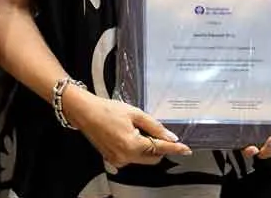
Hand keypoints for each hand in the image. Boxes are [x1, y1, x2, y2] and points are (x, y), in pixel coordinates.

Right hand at [63, 85, 191, 167]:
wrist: (85, 112)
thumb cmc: (108, 109)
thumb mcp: (135, 113)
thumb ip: (155, 126)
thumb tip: (170, 137)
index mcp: (132, 145)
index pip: (160, 149)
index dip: (175, 148)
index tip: (186, 149)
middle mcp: (126, 157)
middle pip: (153, 158)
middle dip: (159, 147)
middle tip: (156, 131)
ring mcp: (118, 161)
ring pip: (143, 159)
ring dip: (147, 148)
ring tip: (137, 129)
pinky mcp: (112, 160)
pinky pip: (132, 158)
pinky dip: (136, 149)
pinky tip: (129, 135)